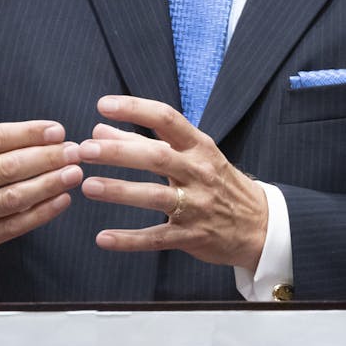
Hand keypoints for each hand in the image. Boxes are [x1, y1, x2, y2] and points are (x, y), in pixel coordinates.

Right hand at [0, 47, 83, 271]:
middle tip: (76, 150)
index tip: (57, 130)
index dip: (27, 134)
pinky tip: (61, 199)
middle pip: (4, 170)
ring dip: (48, 185)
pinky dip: (40, 214)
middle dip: (45, 159)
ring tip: (74, 172)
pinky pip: (11, 228)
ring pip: (11, 199)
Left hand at [78, 95, 267, 271]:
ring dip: (120, 190)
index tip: (103, 105)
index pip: (166, 119)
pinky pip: (157, 237)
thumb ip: (146, 140)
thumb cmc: (217, 181)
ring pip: (155, 196)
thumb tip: (100, 129)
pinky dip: (129, 239)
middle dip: (119, 152)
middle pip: (157, 157)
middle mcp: (199, 172)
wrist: (259, 224)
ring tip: (88, 186)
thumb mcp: (191, 154)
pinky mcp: (192, 236)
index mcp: (199, 146)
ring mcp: (197, 206)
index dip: (135, 109)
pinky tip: (103, 238)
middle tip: (86, 148)